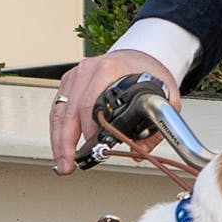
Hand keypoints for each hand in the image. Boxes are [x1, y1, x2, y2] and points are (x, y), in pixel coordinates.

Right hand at [50, 49, 180, 174]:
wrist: (138, 55)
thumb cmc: (147, 72)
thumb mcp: (163, 95)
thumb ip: (156, 124)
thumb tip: (138, 152)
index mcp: (109, 70)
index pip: (91, 103)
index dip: (89, 130)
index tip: (92, 149)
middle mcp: (88, 71)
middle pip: (70, 111)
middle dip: (66, 142)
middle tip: (68, 165)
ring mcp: (76, 76)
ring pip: (60, 112)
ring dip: (58, 140)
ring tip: (63, 163)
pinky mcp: (69, 82)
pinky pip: (58, 108)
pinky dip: (57, 129)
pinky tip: (60, 146)